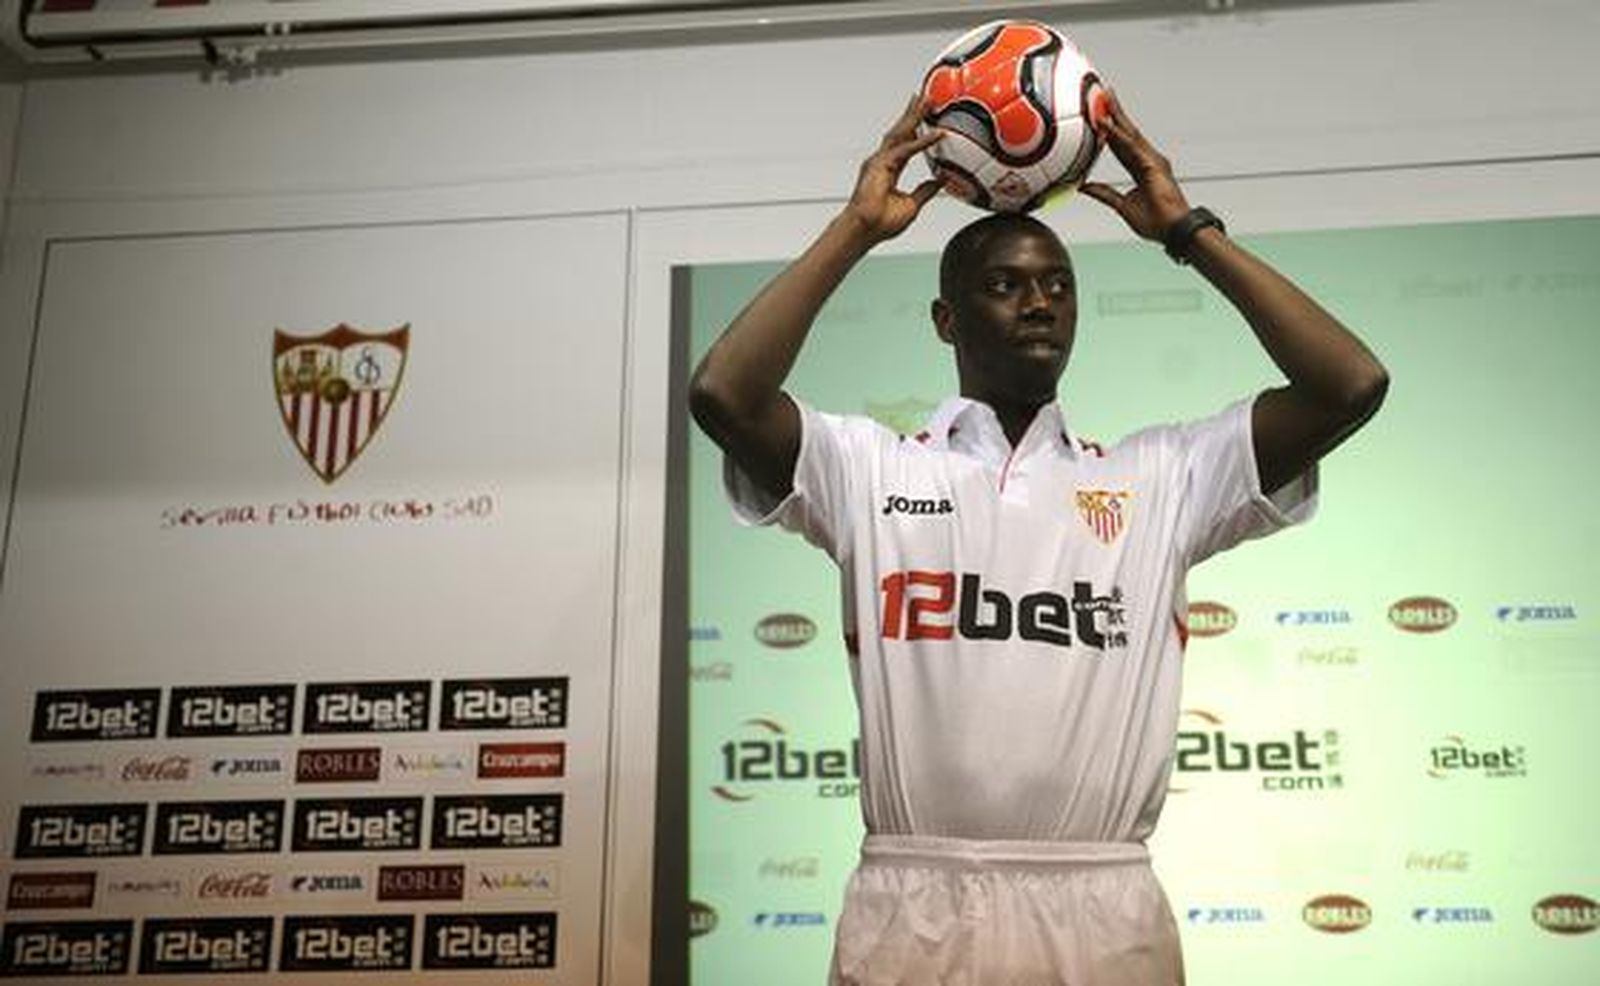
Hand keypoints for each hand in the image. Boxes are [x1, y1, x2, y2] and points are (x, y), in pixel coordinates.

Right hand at [844, 94, 943, 242]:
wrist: (865, 230)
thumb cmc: (880, 222)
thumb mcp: (912, 205)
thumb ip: (925, 191)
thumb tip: (938, 181)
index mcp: (889, 169)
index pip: (905, 143)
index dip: (916, 129)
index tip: (925, 116)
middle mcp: (882, 161)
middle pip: (901, 131)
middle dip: (913, 114)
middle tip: (925, 97)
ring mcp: (879, 161)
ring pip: (900, 133)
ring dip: (914, 117)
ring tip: (926, 102)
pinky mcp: (881, 166)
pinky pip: (906, 150)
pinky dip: (922, 142)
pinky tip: (936, 135)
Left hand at [1081, 90, 1191, 241]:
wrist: (1172, 230)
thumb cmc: (1155, 221)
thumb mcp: (1121, 206)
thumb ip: (1104, 193)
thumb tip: (1084, 186)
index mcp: (1140, 168)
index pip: (1120, 145)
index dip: (1108, 131)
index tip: (1098, 116)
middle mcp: (1147, 159)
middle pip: (1126, 132)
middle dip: (1114, 113)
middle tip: (1102, 94)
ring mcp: (1152, 160)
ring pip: (1129, 133)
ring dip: (1115, 115)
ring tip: (1104, 99)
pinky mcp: (1152, 165)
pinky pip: (1130, 146)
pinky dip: (1117, 134)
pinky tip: (1105, 124)